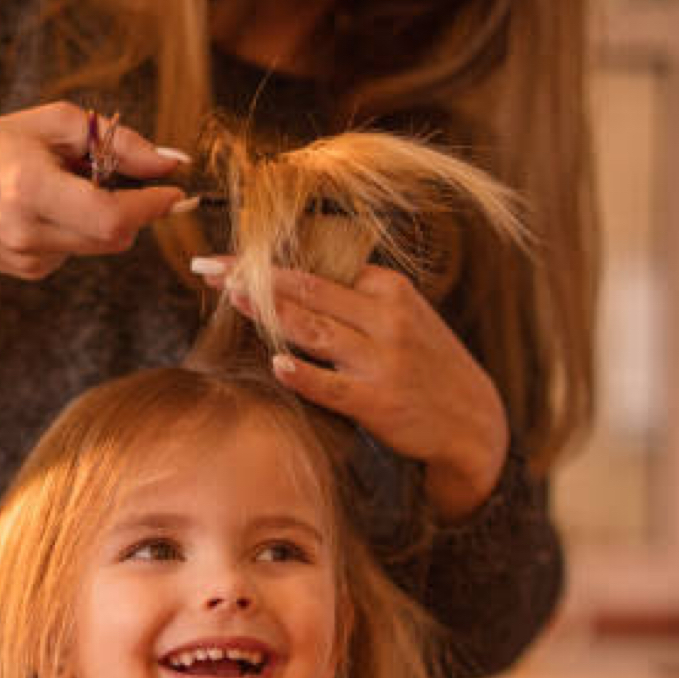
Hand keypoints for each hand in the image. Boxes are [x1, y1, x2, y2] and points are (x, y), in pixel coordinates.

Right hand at [0, 101, 191, 278]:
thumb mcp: (49, 124)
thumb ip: (116, 142)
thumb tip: (170, 164)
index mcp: (30, 188)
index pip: (111, 215)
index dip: (151, 208)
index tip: (174, 192)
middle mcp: (29, 231)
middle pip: (115, 236)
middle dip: (134, 210)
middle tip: (128, 180)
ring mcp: (30, 259)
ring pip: (101, 245)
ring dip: (104, 217)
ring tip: (68, 187)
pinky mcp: (33, 272)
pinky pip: (79, 250)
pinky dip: (79, 229)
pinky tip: (47, 211)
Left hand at [195, 259, 509, 520]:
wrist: (471, 420)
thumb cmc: (424, 365)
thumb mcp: (403, 319)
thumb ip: (355, 301)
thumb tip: (291, 283)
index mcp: (388, 289)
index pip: (318, 265)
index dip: (267, 259)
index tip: (225, 256)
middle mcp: (385, 318)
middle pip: (309, 289)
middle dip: (253, 275)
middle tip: (208, 266)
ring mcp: (381, 360)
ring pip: (315, 329)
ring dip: (269, 311)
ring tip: (230, 296)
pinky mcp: (377, 401)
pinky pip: (331, 385)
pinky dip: (303, 374)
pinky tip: (276, 365)